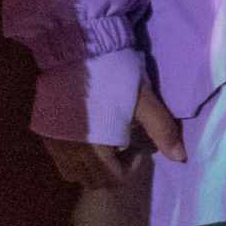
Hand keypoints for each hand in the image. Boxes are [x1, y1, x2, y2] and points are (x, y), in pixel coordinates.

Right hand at [41, 76, 185, 187]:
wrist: (76, 46)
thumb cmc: (113, 75)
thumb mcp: (143, 100)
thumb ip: (161, 130)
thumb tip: (181, 158)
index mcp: (96, 151)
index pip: (112, 178)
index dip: (128, 167)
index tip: (135, 147)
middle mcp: (71, 152)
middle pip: (91, 179)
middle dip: (109, 169)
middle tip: (120, 145)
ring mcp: (53, 141)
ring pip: (72, 171)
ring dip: (88, 165)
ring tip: (101, 141)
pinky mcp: (43, 128)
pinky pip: (57, 156)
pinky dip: (72, 154)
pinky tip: (82, 133)